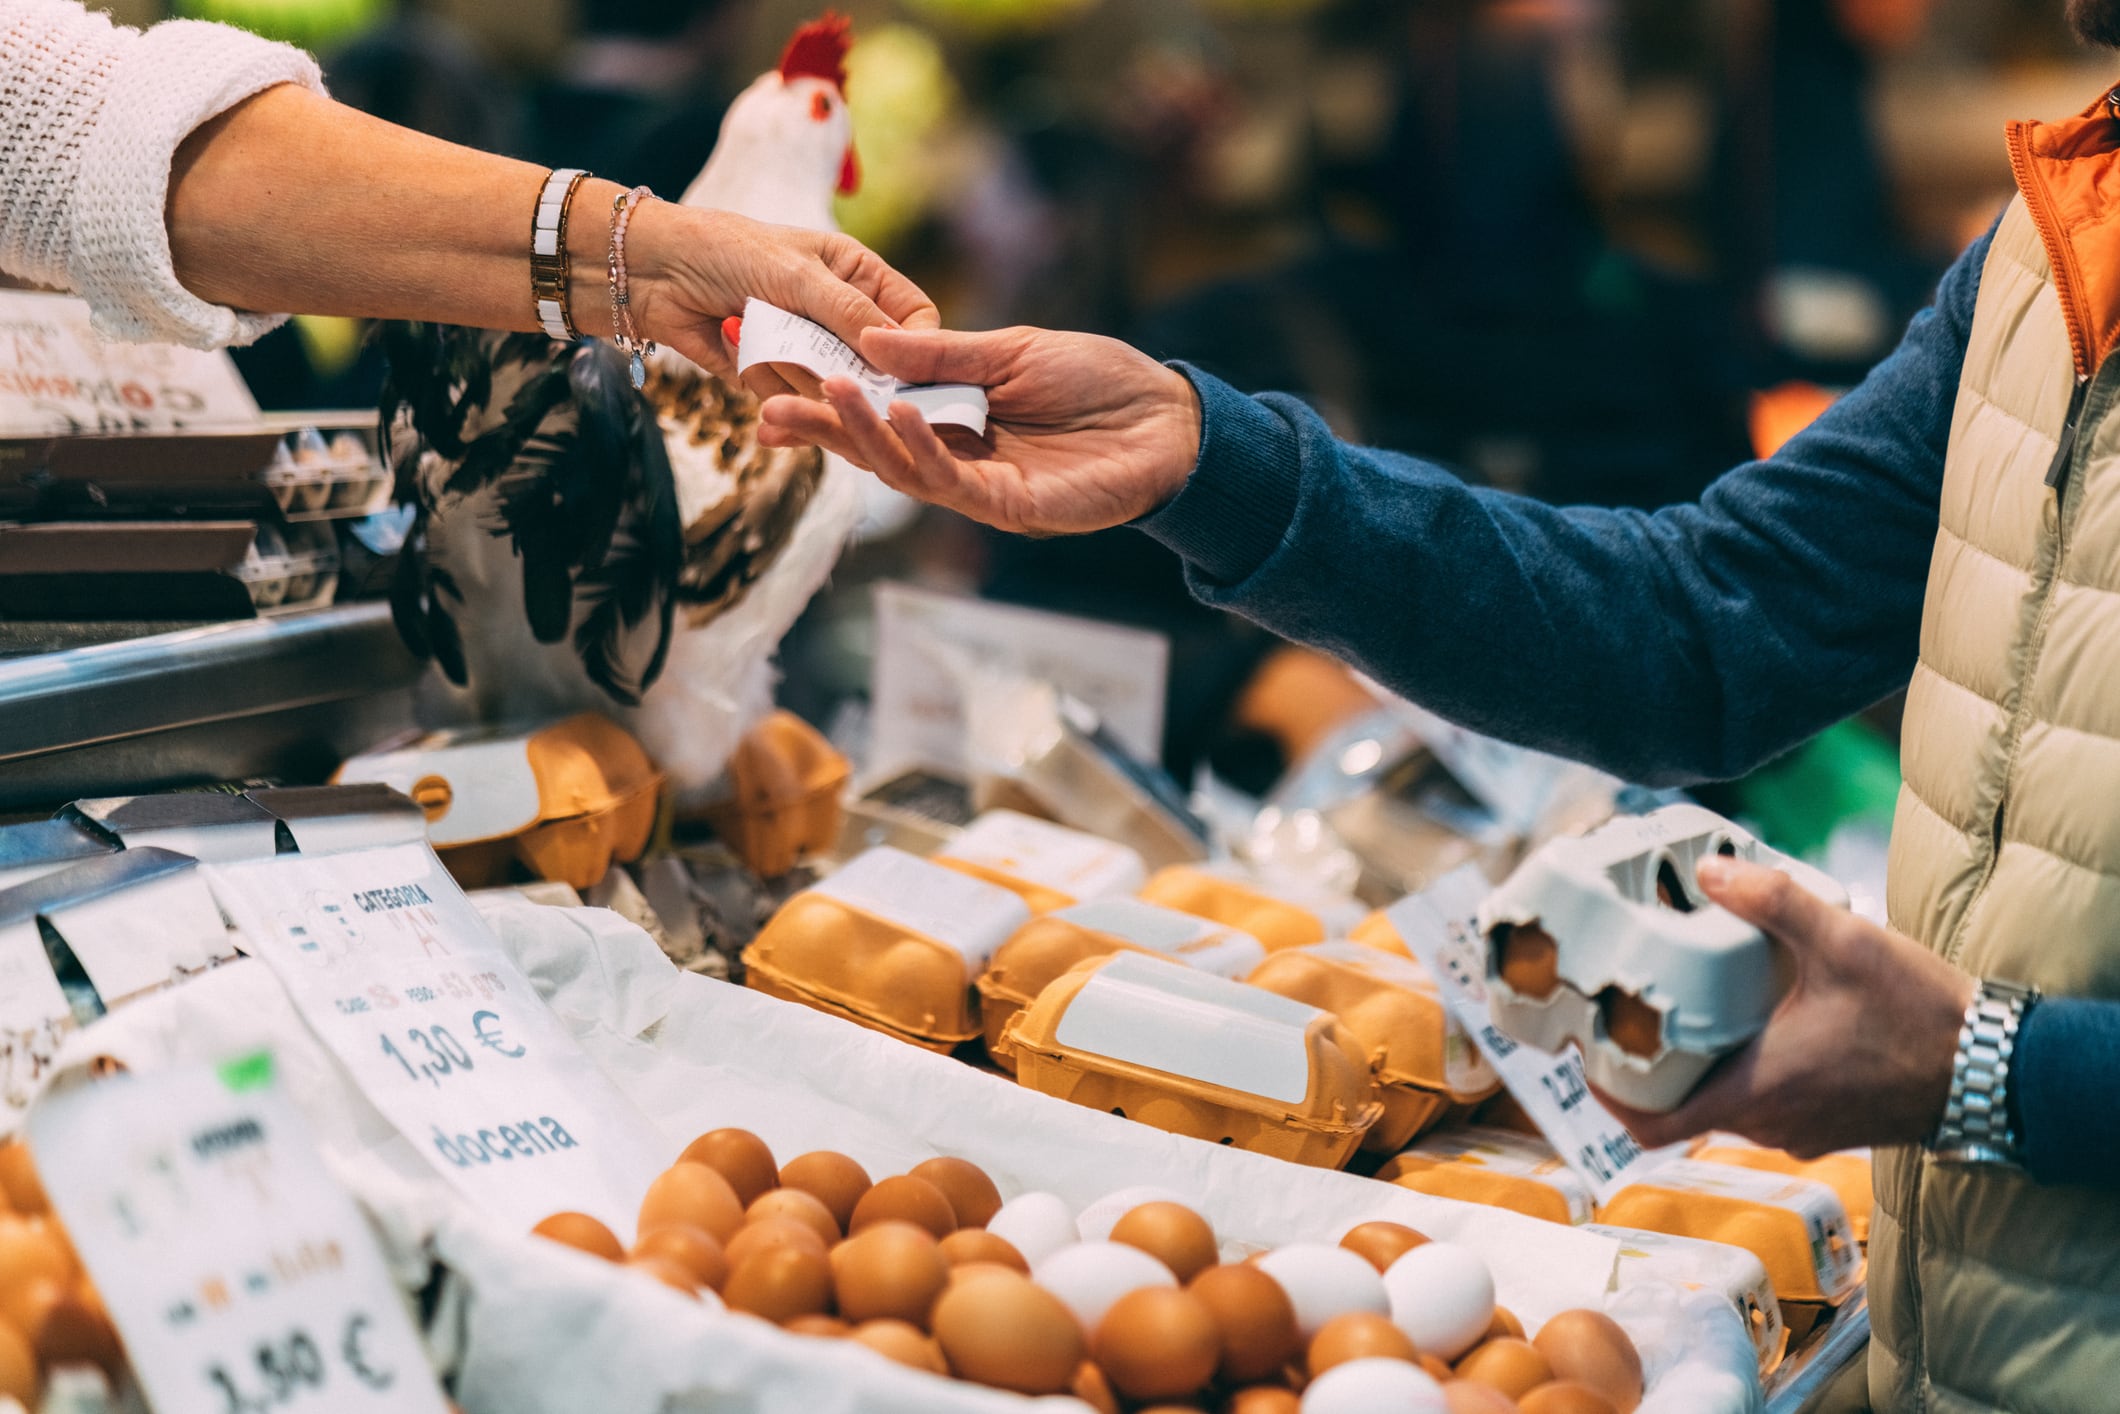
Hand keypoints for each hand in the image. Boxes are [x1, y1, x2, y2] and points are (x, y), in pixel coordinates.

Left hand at [625, 205, 938, 398]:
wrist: (652, 271)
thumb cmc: (728, 250)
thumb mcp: (799, 275)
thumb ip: (851, 315)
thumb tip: (900, 355)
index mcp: (861, 279)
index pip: (915, 322)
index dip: (915, 350)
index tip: (901, 371)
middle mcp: (842, 320)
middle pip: (877, 372)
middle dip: (846, 375)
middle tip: (821, 373)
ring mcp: (809, 354)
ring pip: (832, 395)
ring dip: (790, 372)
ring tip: (744, 325)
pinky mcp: (776, 381)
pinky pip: (793, 406)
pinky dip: (766, 390)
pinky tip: (733, 350)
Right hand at [755, 326, 1202, 535]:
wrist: (1170, 418)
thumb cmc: (1098, 381)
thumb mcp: (1012, 350)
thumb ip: (942, 355)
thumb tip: (866, 341)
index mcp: (952, 418)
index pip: (874, 413)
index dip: (824, 403)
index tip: (770, 383)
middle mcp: (957, 458)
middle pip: (874, 450)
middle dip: (821, 428)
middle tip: (767, 406)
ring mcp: (982, 488)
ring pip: (904, 470)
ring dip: (863, 433)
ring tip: (828, 392)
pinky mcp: (1013, 507)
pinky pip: (953, 482)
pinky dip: (920, 450)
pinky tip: (896, 414)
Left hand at [1592, 855, 1976, 1158]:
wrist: (1996, 1069)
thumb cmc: (1920, 1016)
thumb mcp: (1843, 943)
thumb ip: (1772, 903)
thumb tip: (1711, 870)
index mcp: (1755, 1092)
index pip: (1651, 1124)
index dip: (1606, 1095)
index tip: (1582, 1055)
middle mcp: (1768, 1121)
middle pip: (1677, 1108)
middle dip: (1646, 1062)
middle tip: (1624, 1009)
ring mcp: (1798, 1127)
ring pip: (1721, 1102)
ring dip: (1696, 1062)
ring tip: (1678, 1002)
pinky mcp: (1824, 1121)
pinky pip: (1761, 1100)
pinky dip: (1740, 1066)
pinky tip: (1746, 1016)